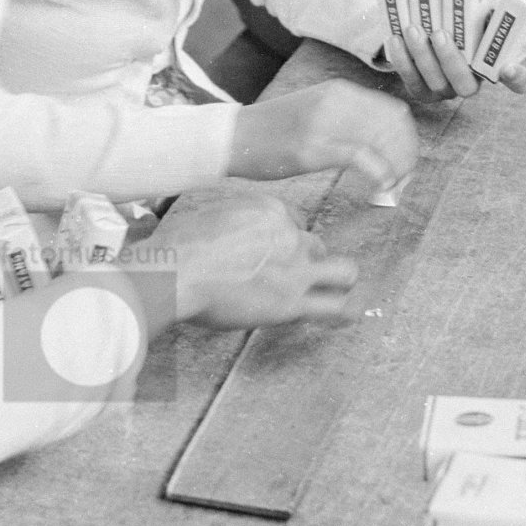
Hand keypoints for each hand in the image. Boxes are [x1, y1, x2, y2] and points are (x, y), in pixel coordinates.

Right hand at [146, 186, 358, 327]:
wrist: (175, 271)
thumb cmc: (177, 244)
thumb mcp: (202, 209)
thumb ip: (221, 217)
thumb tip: (213, 223)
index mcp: (269, 209)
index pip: (295, 221)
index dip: (287, 240)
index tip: (275, 254)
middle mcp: (289, 235)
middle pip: (316, 245)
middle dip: (309, 260)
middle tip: (296, 276)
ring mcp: (296, 269)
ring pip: (342, 271)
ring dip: (338, 281)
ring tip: (334, 292)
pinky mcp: (292, 302)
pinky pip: (334, 307)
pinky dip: (344, 312)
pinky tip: (350, 316)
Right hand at [228, 77, 418, 197]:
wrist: (231, 136)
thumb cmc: (272, 131)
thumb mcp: (315, 112)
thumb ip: (346, 121)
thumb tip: (380, 143)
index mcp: (340, 91)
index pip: (395, 111)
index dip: (408, 139)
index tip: (405, 164)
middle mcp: (338, 100)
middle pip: (396, 126)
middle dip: (408, 156)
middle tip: (403, 181)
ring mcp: (326, 122)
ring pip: (384, 141)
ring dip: (398, 168)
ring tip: (392, 188)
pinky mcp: (314, 147)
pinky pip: (363, 157)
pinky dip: (380, 174)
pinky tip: (380, 188)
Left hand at [379, 0, 510, 102]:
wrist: (432, 26)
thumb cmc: (467, 17)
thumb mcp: (485, 9)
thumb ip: (496, 5)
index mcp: (496, 65)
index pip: (520, 81)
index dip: (518, 78)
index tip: (509, 67)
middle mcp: (473, 83)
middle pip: (466, 86)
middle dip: (451, 60)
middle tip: (440, 33)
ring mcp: (447, 91)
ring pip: (435, 84)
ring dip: (422, 57)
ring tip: (412, 29)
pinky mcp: (423, 92)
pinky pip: (412, 83)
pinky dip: (402, 61)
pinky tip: (395, 39)